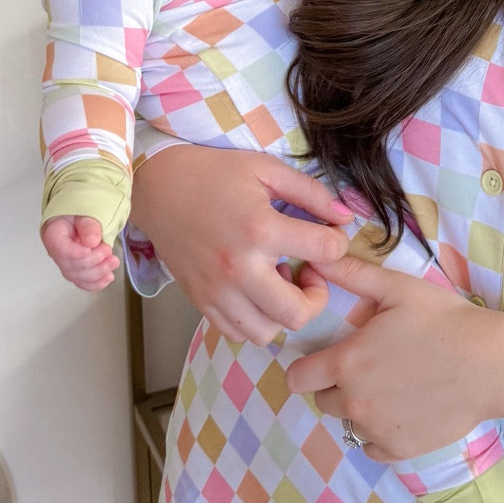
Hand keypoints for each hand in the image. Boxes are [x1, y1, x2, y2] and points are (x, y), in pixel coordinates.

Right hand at [42, 214, 117, 291]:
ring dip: (98, 273)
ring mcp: (66, 264)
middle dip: (92, 261)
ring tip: (114, 262)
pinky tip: (108, 277)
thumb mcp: (84, 213)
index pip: (59, 248)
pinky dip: (96, 283)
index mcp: (54, 235)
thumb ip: (88, 225)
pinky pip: (83, 283)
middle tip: (108, 250)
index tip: (89, 249)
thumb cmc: (79, 215)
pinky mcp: (76, 272)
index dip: (74, 252)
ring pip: (77, 277)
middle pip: (70, 265)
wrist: (80, 220)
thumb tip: (92, 241)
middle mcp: (57, 253)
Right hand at [129, 145, 353, 344]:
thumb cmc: (213, 173)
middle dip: (316, 296)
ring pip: (266, 333)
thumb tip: (346, 217)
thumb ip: (310, 192)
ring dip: (282, 313)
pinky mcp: (200, 301)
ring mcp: (217, 290)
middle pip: (297, 314)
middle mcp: (239, 268)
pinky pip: (236, 333)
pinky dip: (254, 320)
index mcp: (260, 229)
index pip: (325, 251)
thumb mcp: (266, 169)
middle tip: (308, 271)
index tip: (328, 236)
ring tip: (277, 282)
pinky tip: (255, 291)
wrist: (158, 187)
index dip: (338, 243)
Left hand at [286, 254, 503, 460]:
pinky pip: (372, 446)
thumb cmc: (443, 320)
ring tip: (392, 386)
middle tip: (369, 367)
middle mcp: (353, 403)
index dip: (307, 366)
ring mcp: (376, 431)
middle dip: (337, 385)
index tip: (326, 358)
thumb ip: (351, 275)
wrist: (491, 364)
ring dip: (361, 408)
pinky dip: (381, 432)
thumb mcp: (396, 288)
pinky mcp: (399, 450)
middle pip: (322, 400)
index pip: (297, 378)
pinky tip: (404, 409)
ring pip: (349, 423)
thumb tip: (314, 261)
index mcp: (346, 364)